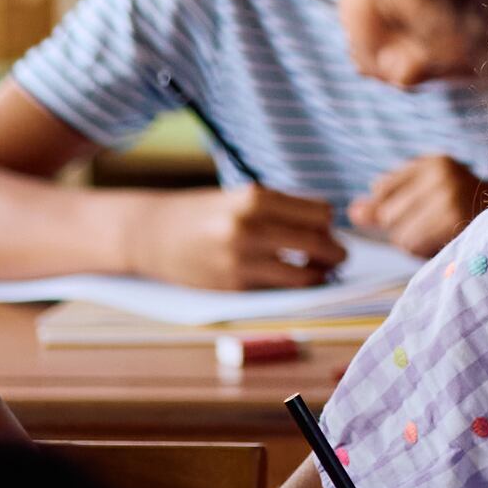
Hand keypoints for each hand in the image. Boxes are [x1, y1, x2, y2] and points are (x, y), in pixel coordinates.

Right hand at [136, 182, 347, 291]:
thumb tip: (329, 229)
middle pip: (319, 243)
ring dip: (320, 274)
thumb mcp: (241, 198)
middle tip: (337, 256)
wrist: (150, 234)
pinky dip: (293, 285)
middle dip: (335, 252)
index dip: (327, 224)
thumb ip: (280, 209)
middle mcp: (249, 227)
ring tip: (319, 271)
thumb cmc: (204, 213)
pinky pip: (281, 289)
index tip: (322, 229)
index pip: (321, 213)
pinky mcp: (234, 286)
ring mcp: (241, 259)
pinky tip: (290, 279)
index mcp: (256, 198)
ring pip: (307, 273)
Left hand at [351, 156, 487, 256]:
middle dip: (403, 225)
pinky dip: (422, 251)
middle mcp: (441, 174)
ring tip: (440, 232)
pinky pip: (412, 246)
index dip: (392, 206)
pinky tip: (442, 242)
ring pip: (399, 234)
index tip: (420, 207)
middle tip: (435, 222)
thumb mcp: (426, 194)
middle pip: (387, 213)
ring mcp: (448, 197)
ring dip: (414, 241)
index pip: (382, 188)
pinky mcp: (453, 221)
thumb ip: (384, 202)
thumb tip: (352, 213)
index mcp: (435, 161)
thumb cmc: (462, 209)